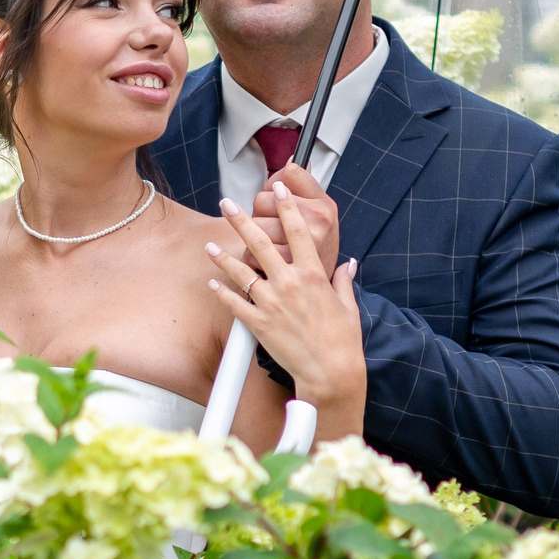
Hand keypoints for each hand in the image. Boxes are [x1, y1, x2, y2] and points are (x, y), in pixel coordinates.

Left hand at [209, 186, 365, 438]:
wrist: (330, 372)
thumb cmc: (343, 340)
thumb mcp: (348, 305)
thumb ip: (344, 280)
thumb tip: (348, 263)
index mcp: (313, 274)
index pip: (298, 230)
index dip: (287, 206)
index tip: (278, 187)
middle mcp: (289, 283)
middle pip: (260, 243)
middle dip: (241, 220)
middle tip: (227, 203)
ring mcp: (272, 303)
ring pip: (241, 272)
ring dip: (223, 257)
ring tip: (210, 245)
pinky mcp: (259, 324)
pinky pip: (236, 305)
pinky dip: (223, 294)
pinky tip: (213, 284)